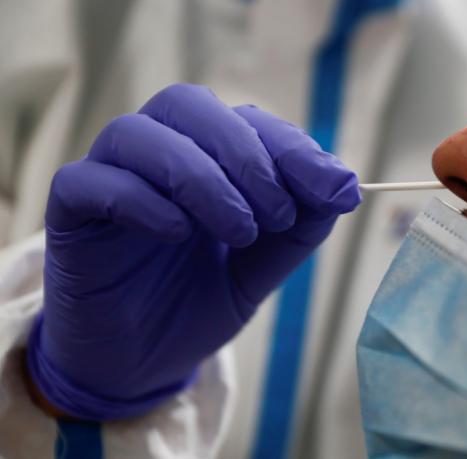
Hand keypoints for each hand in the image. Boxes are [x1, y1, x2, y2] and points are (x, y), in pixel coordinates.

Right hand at [26, 84, 360, 420]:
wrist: (142, 362)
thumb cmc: (199, 303)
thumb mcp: (263, 266)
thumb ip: (299, 226)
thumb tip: (345, 185)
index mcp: (203, 159)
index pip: (245, 122)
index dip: (292, 148)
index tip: (334, 188)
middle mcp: (155, 156)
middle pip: (188, 105)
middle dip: (245, 154)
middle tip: (277, 213)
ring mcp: (108, 179)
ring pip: (138, 134)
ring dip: (200, 176)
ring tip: (239, 230)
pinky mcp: (70, 214)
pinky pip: (90, 181)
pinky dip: (141, 199)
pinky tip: (178, 234)